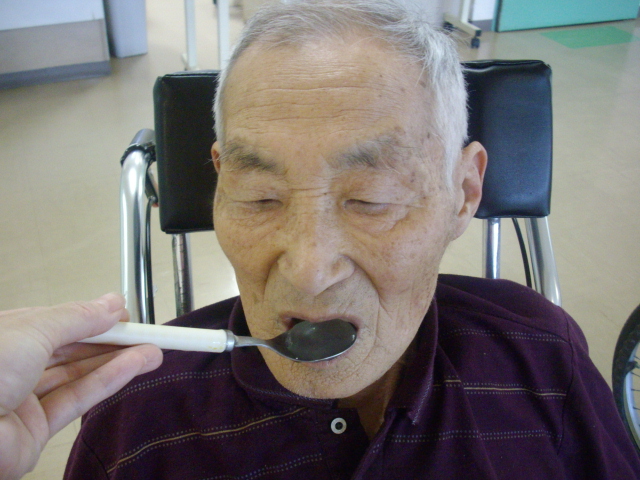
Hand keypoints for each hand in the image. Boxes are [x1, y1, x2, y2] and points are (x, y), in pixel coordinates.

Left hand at [0, 293, 162, 479]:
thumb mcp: (34, 329)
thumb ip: (78, 318)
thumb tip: (112, 304)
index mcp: (7, 334)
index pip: (58, 321)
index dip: (95, 316)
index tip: (127, 314)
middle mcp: (14, 364)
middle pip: (72, 348)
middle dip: (112, 340)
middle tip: (148, 333)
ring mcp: (23, 398)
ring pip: (79, 375)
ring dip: (118, 361)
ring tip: (154, 351)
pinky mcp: (35, 430)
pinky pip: (77, 399)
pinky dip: (108, 382)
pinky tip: (134, 367)